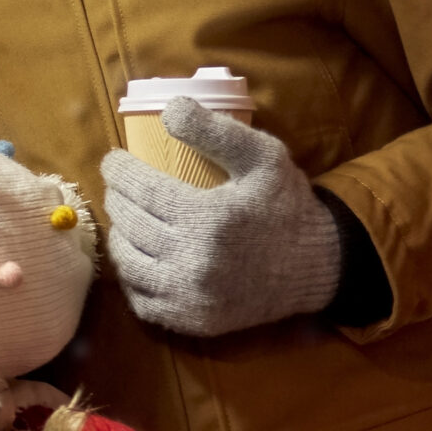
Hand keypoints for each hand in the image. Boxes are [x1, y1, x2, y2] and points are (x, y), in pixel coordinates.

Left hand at [100, 96, 339, 336]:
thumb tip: (168, 109)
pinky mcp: (195, 321)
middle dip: (117, 199)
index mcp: (209, 218)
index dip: (119, 172)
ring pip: (129, 263)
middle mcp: (195, 261)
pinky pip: (143, 301)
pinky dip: (133, 277)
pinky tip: (137, 256)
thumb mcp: (263, 155)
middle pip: (131, 224)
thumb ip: (216, 131)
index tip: (113, 160)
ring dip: (119, 236)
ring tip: (124, 217)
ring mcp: (193, 297)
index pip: (142, 190)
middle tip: (118, 186)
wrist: (318, 264)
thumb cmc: (286, 204)